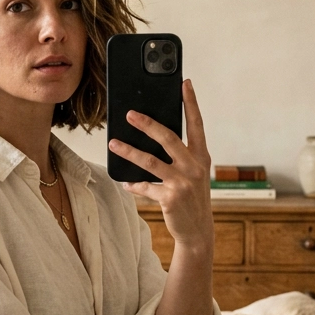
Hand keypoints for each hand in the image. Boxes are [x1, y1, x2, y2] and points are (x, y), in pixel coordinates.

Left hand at [109, 79, 212, 252]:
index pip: (196, 124)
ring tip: (113, 143)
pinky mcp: (170, 198)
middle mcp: (194, 167)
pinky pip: (145, 186)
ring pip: (150, 162)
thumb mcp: (193, 174)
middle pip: (168, 138)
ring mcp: (183, 183)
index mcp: (201, 157)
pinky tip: (126, 182)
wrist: (198, 231)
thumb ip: (180, 156)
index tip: (184, 83)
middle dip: (148, 124)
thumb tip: (153, 136)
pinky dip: (134, 185)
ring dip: (129, 151)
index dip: (191, 103)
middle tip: (130, 114)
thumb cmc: (192, 197)